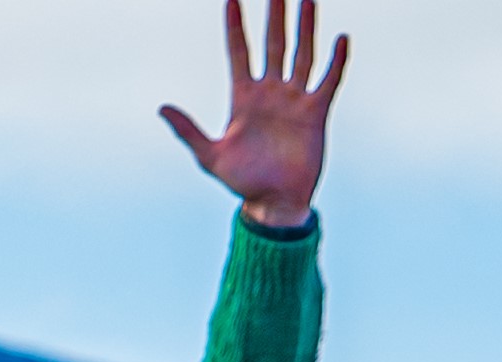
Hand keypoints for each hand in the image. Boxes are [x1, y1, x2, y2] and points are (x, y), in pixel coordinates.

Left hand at [160, 0, 347, 224]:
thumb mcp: (210, 156)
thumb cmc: (242, 183)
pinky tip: (340, 39)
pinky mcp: (315, 113)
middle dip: (275, 15)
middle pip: (273, 44)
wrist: (274, 204)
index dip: (234, 25)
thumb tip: (161, 108)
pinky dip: (335, 61)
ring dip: (305, 27)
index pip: (238, 51)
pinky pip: (327, 81)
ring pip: (301, 54)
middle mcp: (270, 93)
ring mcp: (294, 100)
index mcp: (243, 98)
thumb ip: (188, 131)